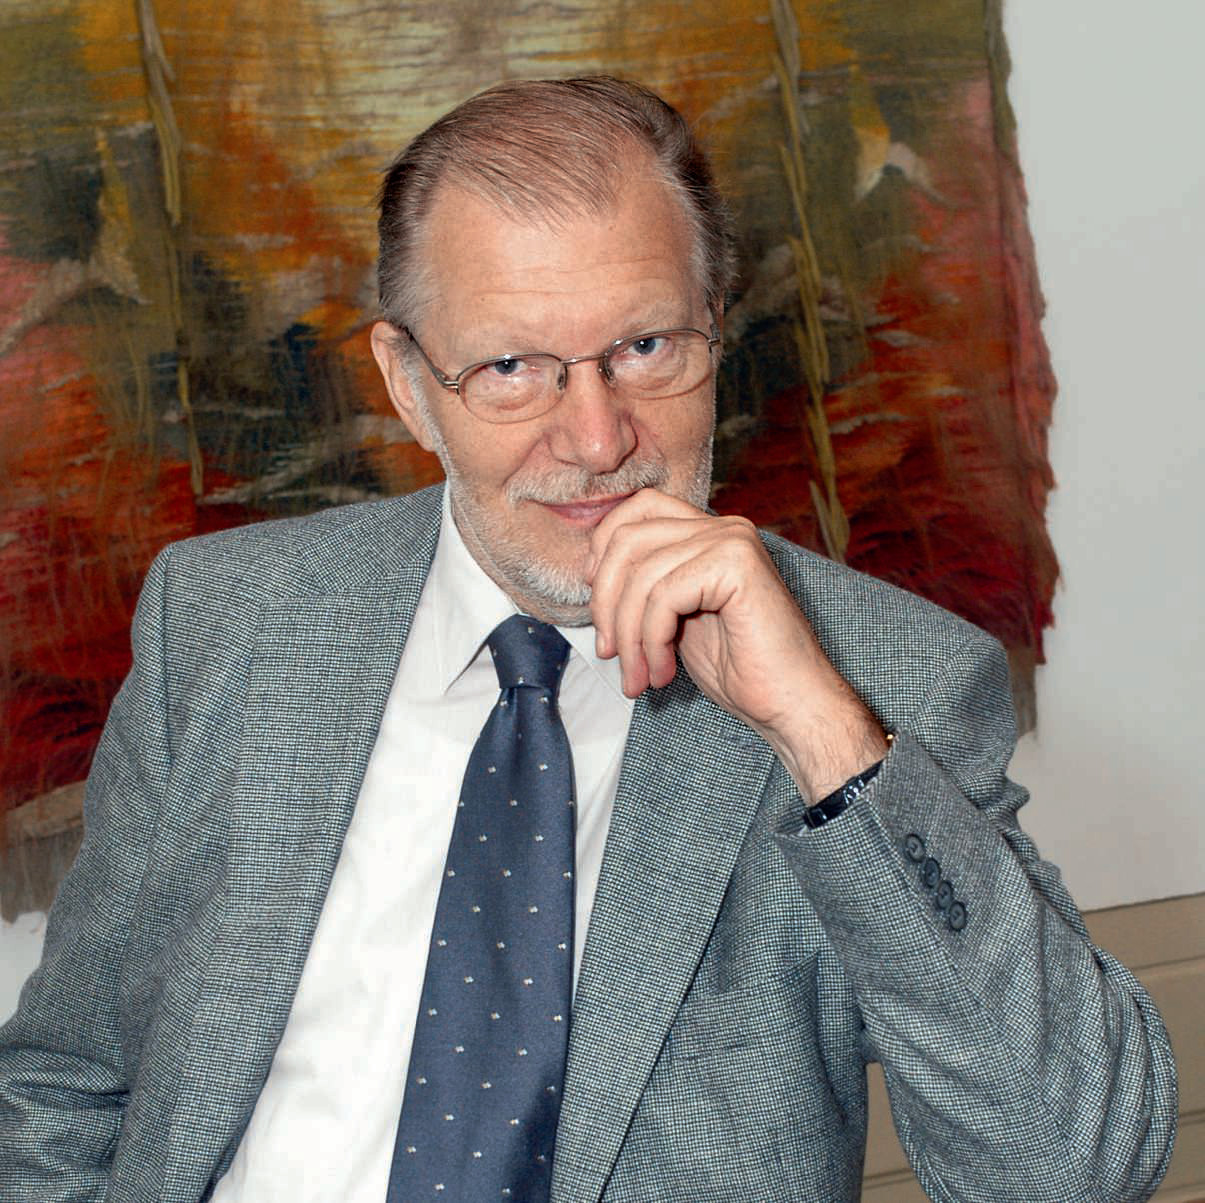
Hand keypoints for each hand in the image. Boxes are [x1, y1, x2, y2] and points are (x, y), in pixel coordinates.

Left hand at [586, 489, 888, 799]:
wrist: (790, 704)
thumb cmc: (737, 668)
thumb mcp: (674, 617)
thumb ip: (645, 585)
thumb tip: (590, 570)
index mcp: (709, 532)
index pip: (637, 509)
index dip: (603, 550)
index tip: (599, 606)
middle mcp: (723, 527)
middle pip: (628, 539)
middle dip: (606, 603)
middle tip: (610, 654)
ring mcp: (732, 541)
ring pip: (641, 574)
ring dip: (629, 636)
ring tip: (639, 677)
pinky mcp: (736, 565)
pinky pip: (663, 596)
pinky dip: (651, 640)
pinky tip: (664, 672)